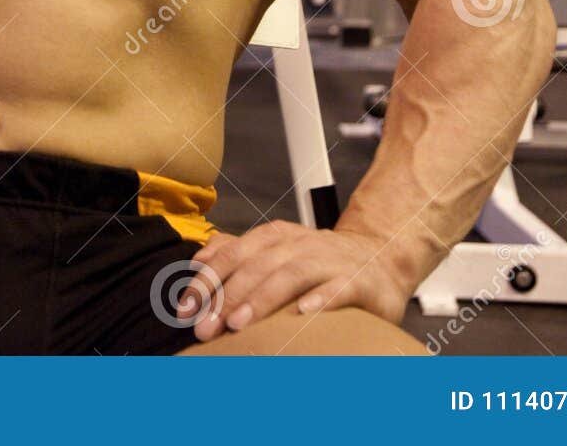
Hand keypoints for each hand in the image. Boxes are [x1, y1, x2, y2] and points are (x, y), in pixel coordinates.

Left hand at [182, 221, 412, 339]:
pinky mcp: (359, 280)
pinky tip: (303, 314)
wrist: (380, 258)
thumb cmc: (319, 263)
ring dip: (262, 298)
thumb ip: (238, 253)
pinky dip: (321, 298)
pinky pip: (339, 287)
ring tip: (240, 322)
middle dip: (227, 296)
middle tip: (207, 327)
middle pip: (256, 265)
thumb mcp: (276, 251)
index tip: (185, 309)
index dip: (206, 281)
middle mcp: (300, 244)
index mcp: (275, 237)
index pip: (232, 254)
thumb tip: (199, 258)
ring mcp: (330, 260)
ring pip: (292, 274)